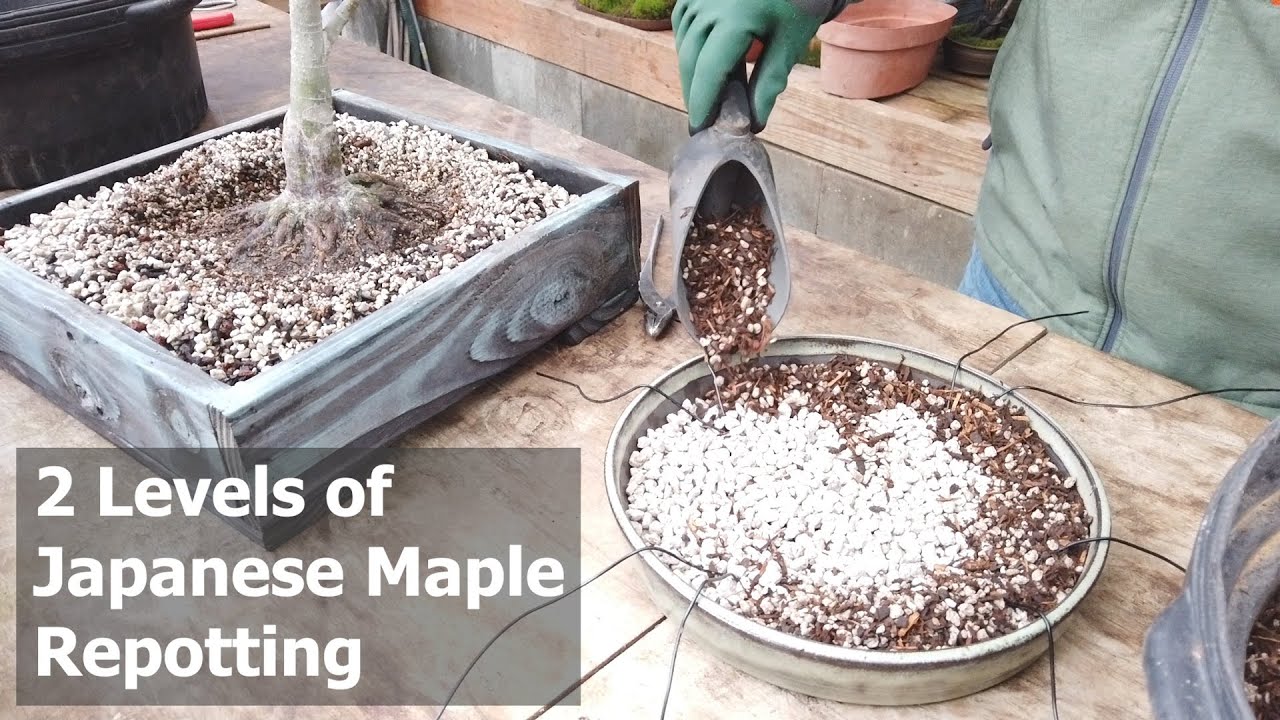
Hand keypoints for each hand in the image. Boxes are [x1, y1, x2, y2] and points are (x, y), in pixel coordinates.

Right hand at [674, 0, 844, 131]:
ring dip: (692, 74)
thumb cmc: (799, 2)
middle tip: (704, 121)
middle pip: (691, 60)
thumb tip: (755, 123)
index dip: (702, 103)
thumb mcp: (790, 43)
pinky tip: (703, 66)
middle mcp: (709, 5)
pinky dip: (691, 50)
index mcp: (735, 18)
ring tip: (707, 97)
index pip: (709, 70)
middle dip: (695, 94)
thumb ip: (769, 82)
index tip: (700, 129)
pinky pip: (684, 27)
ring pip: (684, 45)